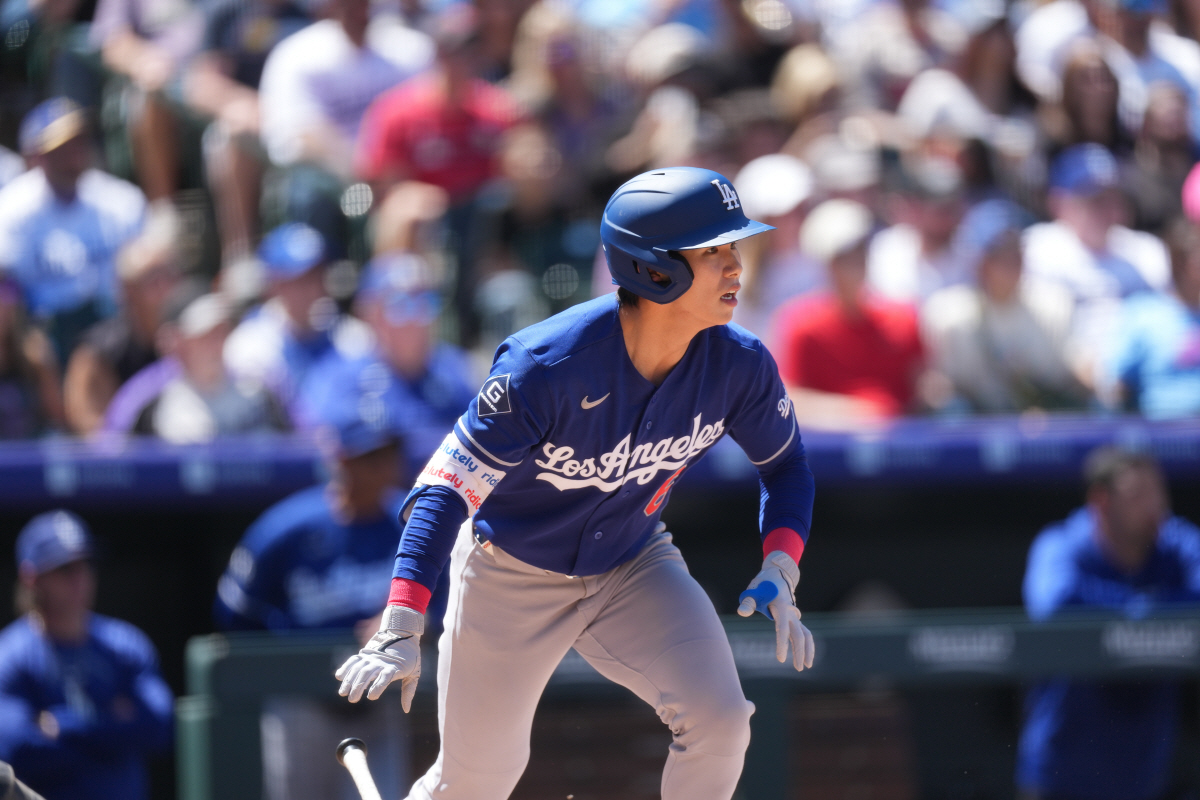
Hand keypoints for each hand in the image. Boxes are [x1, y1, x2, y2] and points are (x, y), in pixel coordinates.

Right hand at [335, 606, 422, 709]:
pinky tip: (339, 676)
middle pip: (368, 673)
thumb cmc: (410, 657)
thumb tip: (406, 710)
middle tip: (352, 700)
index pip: (385, 676)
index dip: (378, 686)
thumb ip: (409, 691)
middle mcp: (381, 661)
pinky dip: (346, 666)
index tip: (371, 697)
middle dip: (358, 687)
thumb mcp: (414, 673)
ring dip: (349, 680)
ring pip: (358, 668)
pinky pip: (353, 659)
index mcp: (395, 667)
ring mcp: (372, 656)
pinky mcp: (365, 653)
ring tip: (343, 693)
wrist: (404, 633)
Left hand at [737, 551, 814, 670]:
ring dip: (807, 650)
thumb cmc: (761, 585)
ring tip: (806, 666)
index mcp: (780, 607)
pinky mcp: (795, 618)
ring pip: (806, 634)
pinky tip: (806, 657)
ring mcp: (794, 616)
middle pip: (798, 634)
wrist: (776, 575)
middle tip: (798, 669)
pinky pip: (805, 633)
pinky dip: (808, 645)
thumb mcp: (752, 591)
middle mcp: (790, 612)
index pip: (782, 629)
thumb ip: (748, 602)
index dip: (782, 644)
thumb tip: (742, 612)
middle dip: (799, 652)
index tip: (780, 659)